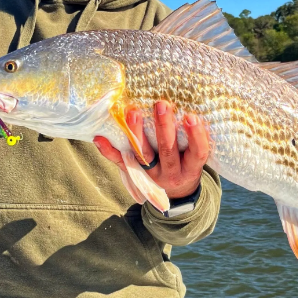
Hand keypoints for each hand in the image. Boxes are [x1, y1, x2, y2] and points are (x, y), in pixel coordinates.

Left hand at [94, 101, 208, 199]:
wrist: (176, 192)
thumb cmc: (187, 164)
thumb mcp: (195, 157)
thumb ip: (194, 140)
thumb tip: (191, 106)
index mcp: (190, 169)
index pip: (197, 153)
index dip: (196, 136)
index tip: (191, 117)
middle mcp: (171, 174)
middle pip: (167, 151)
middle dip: (164, 128)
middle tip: (161, 105)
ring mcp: (151, 176)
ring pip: (143, 156)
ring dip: (137, 134)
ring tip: (133, 112)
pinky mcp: (134, 175)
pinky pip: (120, 163)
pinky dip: (108, 151)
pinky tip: (99, 138)